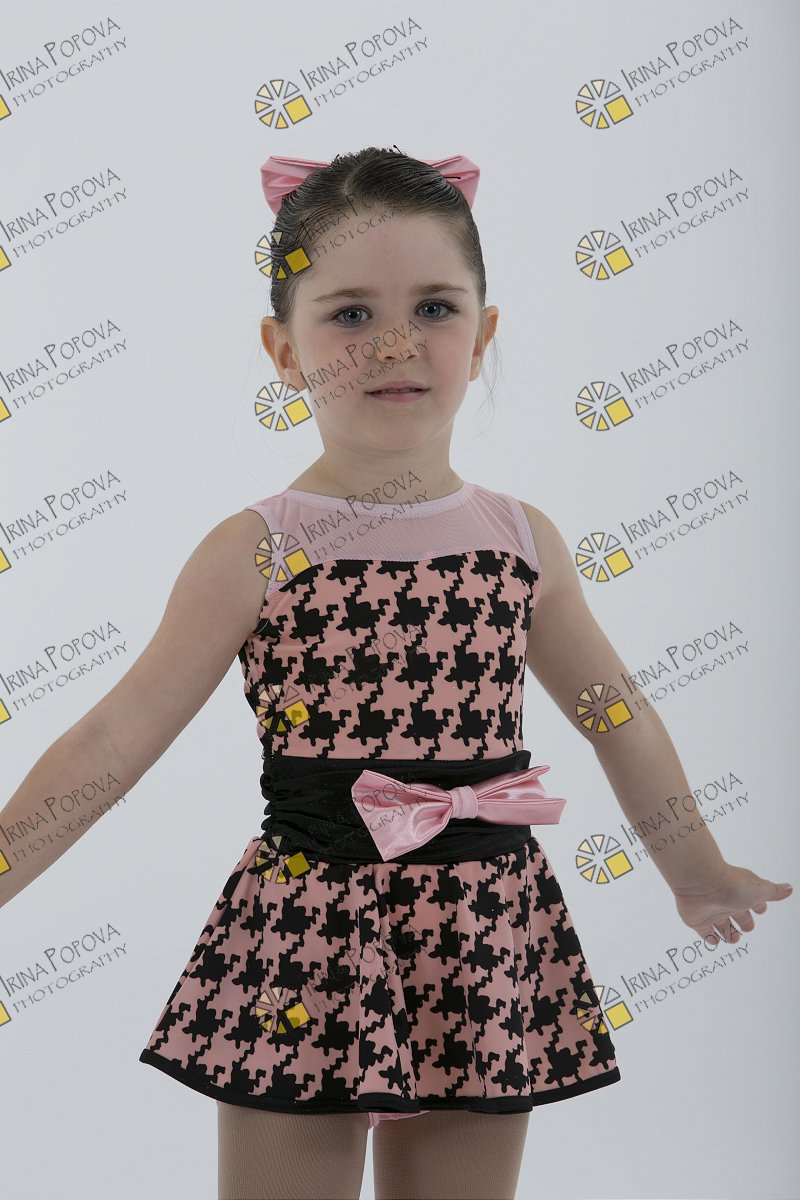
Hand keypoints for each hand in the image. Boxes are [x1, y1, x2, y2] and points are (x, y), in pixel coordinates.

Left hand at [672, 863, 792, 943]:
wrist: (700, 882)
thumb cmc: (731, 884)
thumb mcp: (759, 889)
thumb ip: (773, 892)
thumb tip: (789, 888)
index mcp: (743, 894)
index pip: (753, 901)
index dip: (758, 906)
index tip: (761, 910)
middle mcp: (727, 901)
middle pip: (737, 914)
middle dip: (744, 921)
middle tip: (748, 928)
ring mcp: (712, 910)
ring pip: (721, 924)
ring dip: (727, 932)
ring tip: (733, 940)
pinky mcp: (697, 919)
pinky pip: (704, 931)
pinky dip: (709, 937)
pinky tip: (713, 941)